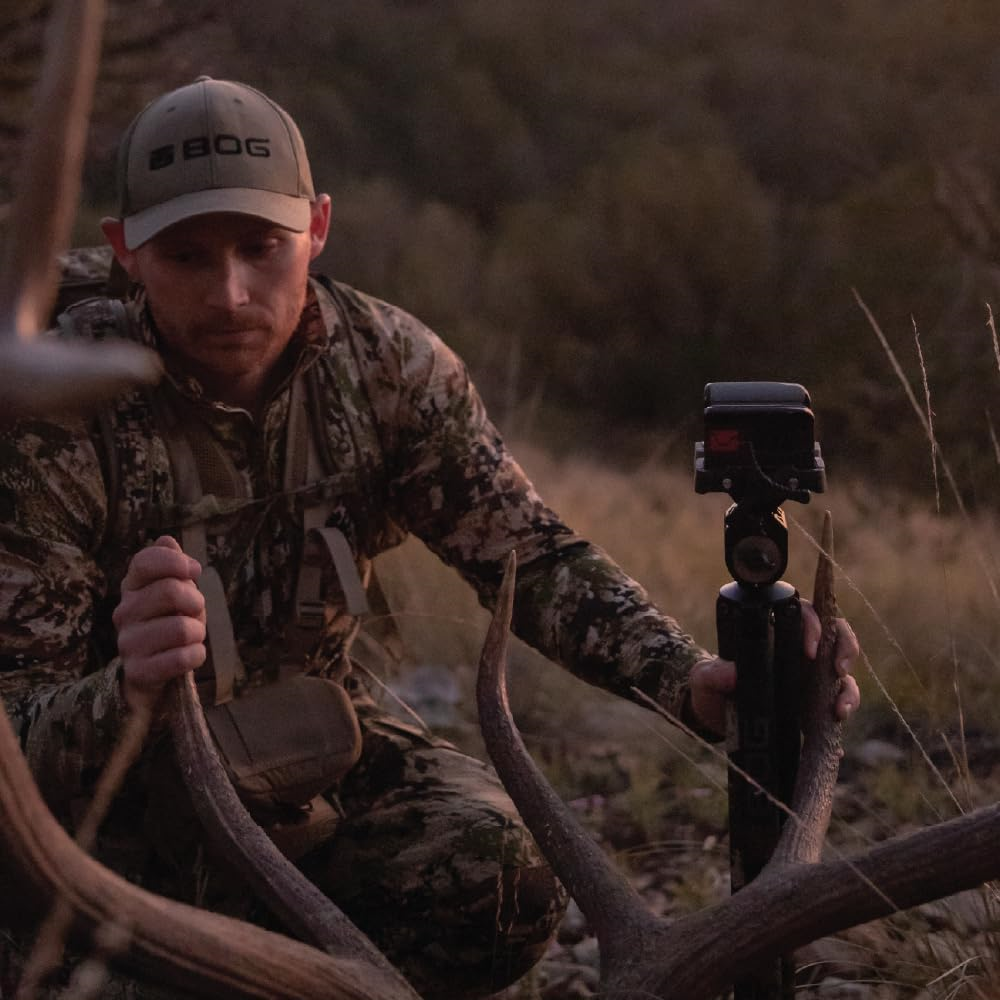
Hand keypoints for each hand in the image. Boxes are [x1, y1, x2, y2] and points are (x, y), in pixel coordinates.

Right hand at [113, 535, 206, 711]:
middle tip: (195, 612)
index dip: (176, 562)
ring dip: (198, 632)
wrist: (154, 671)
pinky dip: (196, 655)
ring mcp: (127, 643)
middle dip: (196, 601)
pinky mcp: (138, 671)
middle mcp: (123, 612)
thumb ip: (173, 565)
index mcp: (131, 587)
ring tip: (190, 636)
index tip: (194, 571)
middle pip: (170, 590)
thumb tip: (167, 540)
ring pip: (182, 628)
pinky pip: (183, 658)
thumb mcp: (175, 590)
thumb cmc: (170, 621)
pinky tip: (189, 655)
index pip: (144, 561)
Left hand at [688, 601, 860, 737]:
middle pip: (835, 634)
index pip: (802, 613)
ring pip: (842, 670)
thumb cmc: (711, 687)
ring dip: (848, 687)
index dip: (813, 624)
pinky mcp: (815, 701)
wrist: (716, 717)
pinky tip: (837, 723)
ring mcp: (809, 675)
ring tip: (839, 709)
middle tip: (838, 670)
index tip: (810, 649)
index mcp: (773, 632)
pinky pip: (838, 701)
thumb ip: (713, 674)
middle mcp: (797, 649)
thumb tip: (731, 675)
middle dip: (844, 647)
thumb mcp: (705, 679)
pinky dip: (844, 709)